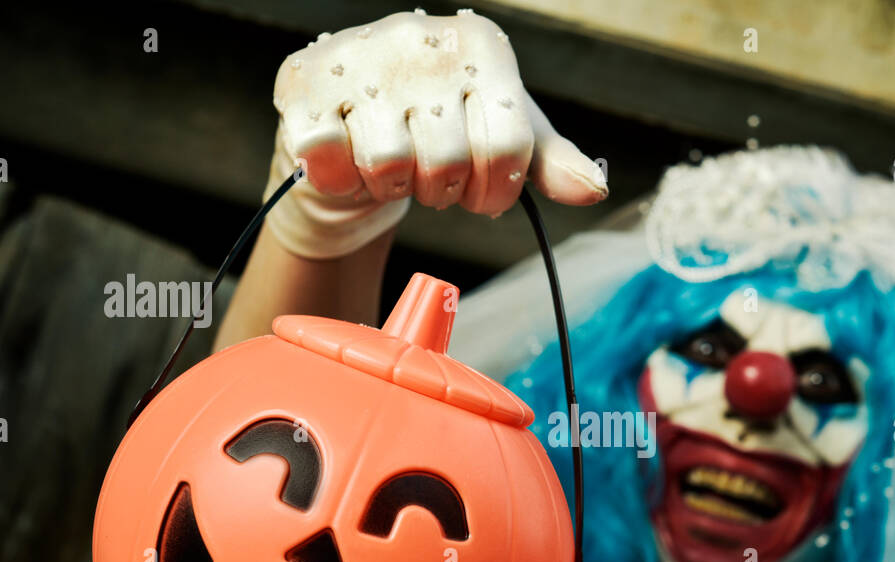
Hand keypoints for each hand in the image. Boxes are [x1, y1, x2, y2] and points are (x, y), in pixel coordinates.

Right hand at [264, 9, 608, 258]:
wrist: (349, 125)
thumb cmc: (436, 128)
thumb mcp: (499, 137)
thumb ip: (548, 162)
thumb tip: (593, 188)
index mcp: (479, 45)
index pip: (510, 144)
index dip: (495, 189)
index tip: (480, 190)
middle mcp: (419, 38)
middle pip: (449, 161)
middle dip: (440, 189)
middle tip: (425, 173)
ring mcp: (358, 56)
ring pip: (390, 164)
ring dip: (389, 186)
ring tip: (386, 163)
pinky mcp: (302, 85)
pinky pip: (330, 158)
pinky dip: (341, 178)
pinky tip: (346, 161)